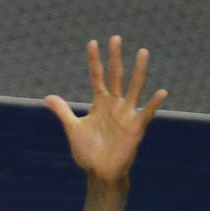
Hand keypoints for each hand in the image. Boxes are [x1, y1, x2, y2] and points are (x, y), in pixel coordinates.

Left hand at [46, 36, 166, 183]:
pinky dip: (154, 104)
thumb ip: (63, 111)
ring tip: (143, 52)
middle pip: (116, 76)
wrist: (100, 172)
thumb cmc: (88, 152)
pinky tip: (161, 93)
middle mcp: (115, 104)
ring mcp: (126, 114)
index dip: (94, 61)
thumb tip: (48, 97)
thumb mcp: (73, 129)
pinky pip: (146, 113)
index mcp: (100, 103)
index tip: (92, 43)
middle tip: (116, 37)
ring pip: (134, 87)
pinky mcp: (136, 127)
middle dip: (115, 58)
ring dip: (139, 71)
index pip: (97, 77)